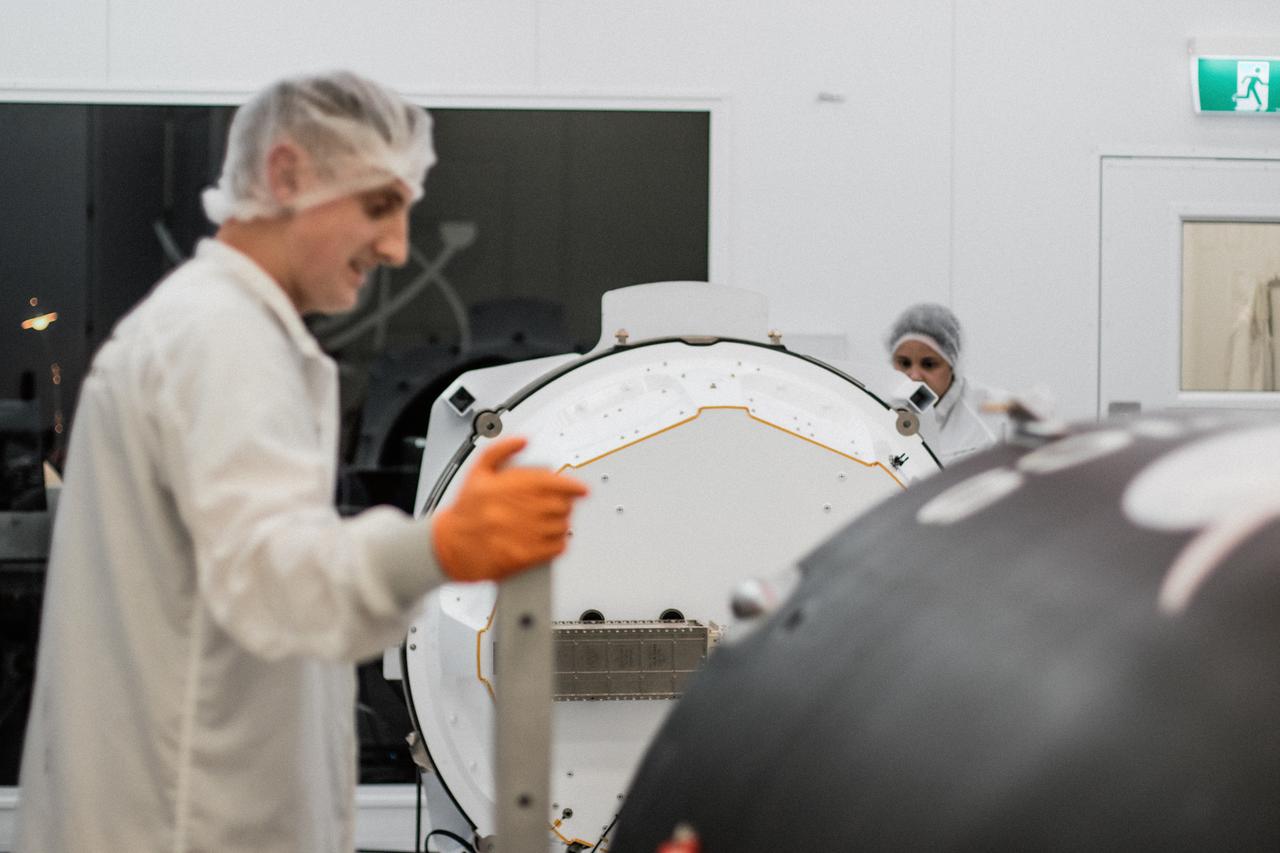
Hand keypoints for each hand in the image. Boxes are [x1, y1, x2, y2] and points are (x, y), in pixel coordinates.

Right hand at [432, 436, 588, 581]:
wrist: (448, 545)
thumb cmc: (465, 511)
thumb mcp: (478, 473)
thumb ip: (501, 450)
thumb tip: (523, 440)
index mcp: (509, 487)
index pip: (553, 483)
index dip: (573, 486)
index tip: (582, 489)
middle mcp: (517, 510)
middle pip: (560, 504)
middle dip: (562, 504)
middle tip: (557, 505)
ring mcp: (521, 534)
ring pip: (561, 526)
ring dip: (561, 523)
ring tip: (548, 522)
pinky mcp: (523, 557)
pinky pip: (555, 548)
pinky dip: (558, 543)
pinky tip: (548, 539)